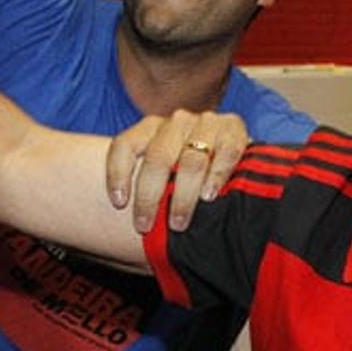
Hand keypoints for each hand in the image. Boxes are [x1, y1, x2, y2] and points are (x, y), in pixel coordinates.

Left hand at [105, 110, 248, 233]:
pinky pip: (225, 154)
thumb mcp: (163, 172)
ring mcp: (206, 123)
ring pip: (191, 161)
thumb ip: (146, 185)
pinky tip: (209, 196)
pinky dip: (216, 177)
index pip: (125, 145)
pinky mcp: (234, 129)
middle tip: (145, 226)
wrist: (233, 153)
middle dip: (149, 196)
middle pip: (157, 158)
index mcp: (151, 127)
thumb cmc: (189, 171)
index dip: (118, 174)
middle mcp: (176, 121)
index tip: (119, 204)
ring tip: (178, 223)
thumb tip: (121, 229)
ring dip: (183, 196)